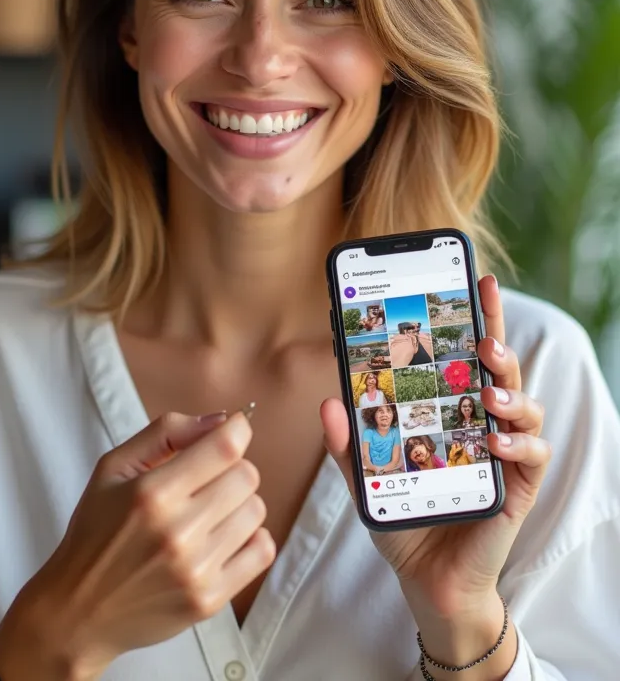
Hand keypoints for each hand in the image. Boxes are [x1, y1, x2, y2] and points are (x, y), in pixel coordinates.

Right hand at [0, 412, 274, 679]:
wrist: (78, 613)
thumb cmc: (94, 533)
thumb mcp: (113, 468)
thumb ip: (166, 432)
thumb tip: (221, 420)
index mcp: (152, 493)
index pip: (225, 447)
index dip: (238, 430)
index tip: (233, 430)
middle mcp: (177, 531)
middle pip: (247, 477)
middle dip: (232, 469)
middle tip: (207, 481)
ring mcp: (196, 570)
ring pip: (256, 511)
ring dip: (239, 505)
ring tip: (209, 514)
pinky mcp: (209, 601)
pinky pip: (262, 552)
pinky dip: (250, 539)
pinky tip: (222, 539)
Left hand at [322, 275, 550, 676]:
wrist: (426, 580)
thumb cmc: (403, 516)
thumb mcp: (366, 478)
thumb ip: (347, 444)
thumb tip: (328, 401)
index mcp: (450, 406)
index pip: (466, 352)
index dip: (476, 315)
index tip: (477, 279)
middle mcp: (482, 419)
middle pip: (500, 368)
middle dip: (497, 341)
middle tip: (483, 335)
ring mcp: (503, 450)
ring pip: (523, 404)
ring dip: (510, 390)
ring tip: (489, 388)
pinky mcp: (517, 486)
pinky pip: (532, 456)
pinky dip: (518, 443)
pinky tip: (496, 441)